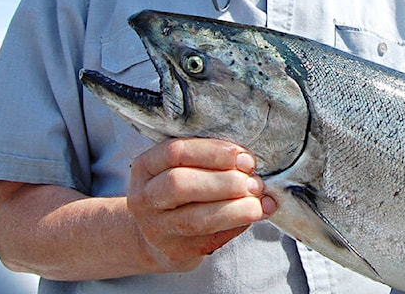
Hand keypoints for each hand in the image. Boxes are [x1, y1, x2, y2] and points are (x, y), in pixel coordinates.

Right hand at [127, 137, 276, 271]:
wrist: (158, 234)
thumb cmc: (180, 191)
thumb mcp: (181, 166)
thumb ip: (207, 159)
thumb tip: (247, 162)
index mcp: (146, 167)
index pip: (175, 152)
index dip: (214, 153)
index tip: (244, 158)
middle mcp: (144, 198)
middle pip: (180, 184)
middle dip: (225, 181)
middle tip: (254, 183)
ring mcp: (157, 229)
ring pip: (197, 218)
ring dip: (236, 209)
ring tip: (259, 202)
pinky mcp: (176, 252)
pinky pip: (211, 238)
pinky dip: (238, 225)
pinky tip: (255, 216)